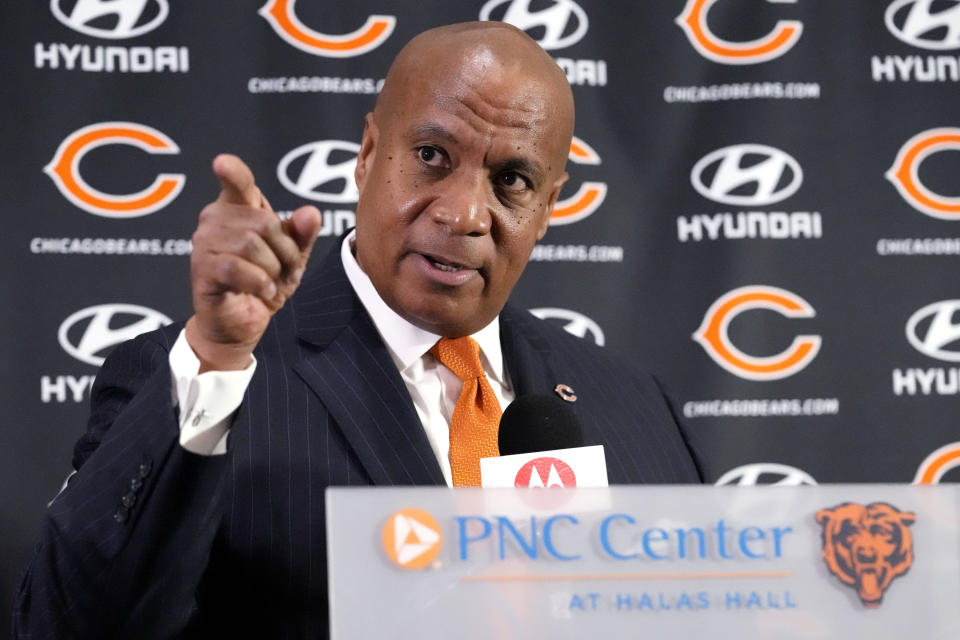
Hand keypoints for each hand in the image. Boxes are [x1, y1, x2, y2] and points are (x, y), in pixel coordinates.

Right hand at [185, 154, 320, 371]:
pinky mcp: (202, 269)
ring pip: (251, 245)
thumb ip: (302, 234)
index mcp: (239, 209)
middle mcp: (216, 220)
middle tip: (285, 271)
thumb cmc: (263, 284)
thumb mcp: (292, 259)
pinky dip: (259, 283)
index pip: (238, 184)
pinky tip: (262, 292)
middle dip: (285, 251)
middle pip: (264, 222)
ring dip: (273, 269)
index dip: (233, 172)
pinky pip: (236, 267)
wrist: (241, 324)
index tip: (222, 163)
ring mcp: (205, 243)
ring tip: (271, 283)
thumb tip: (311, 212)